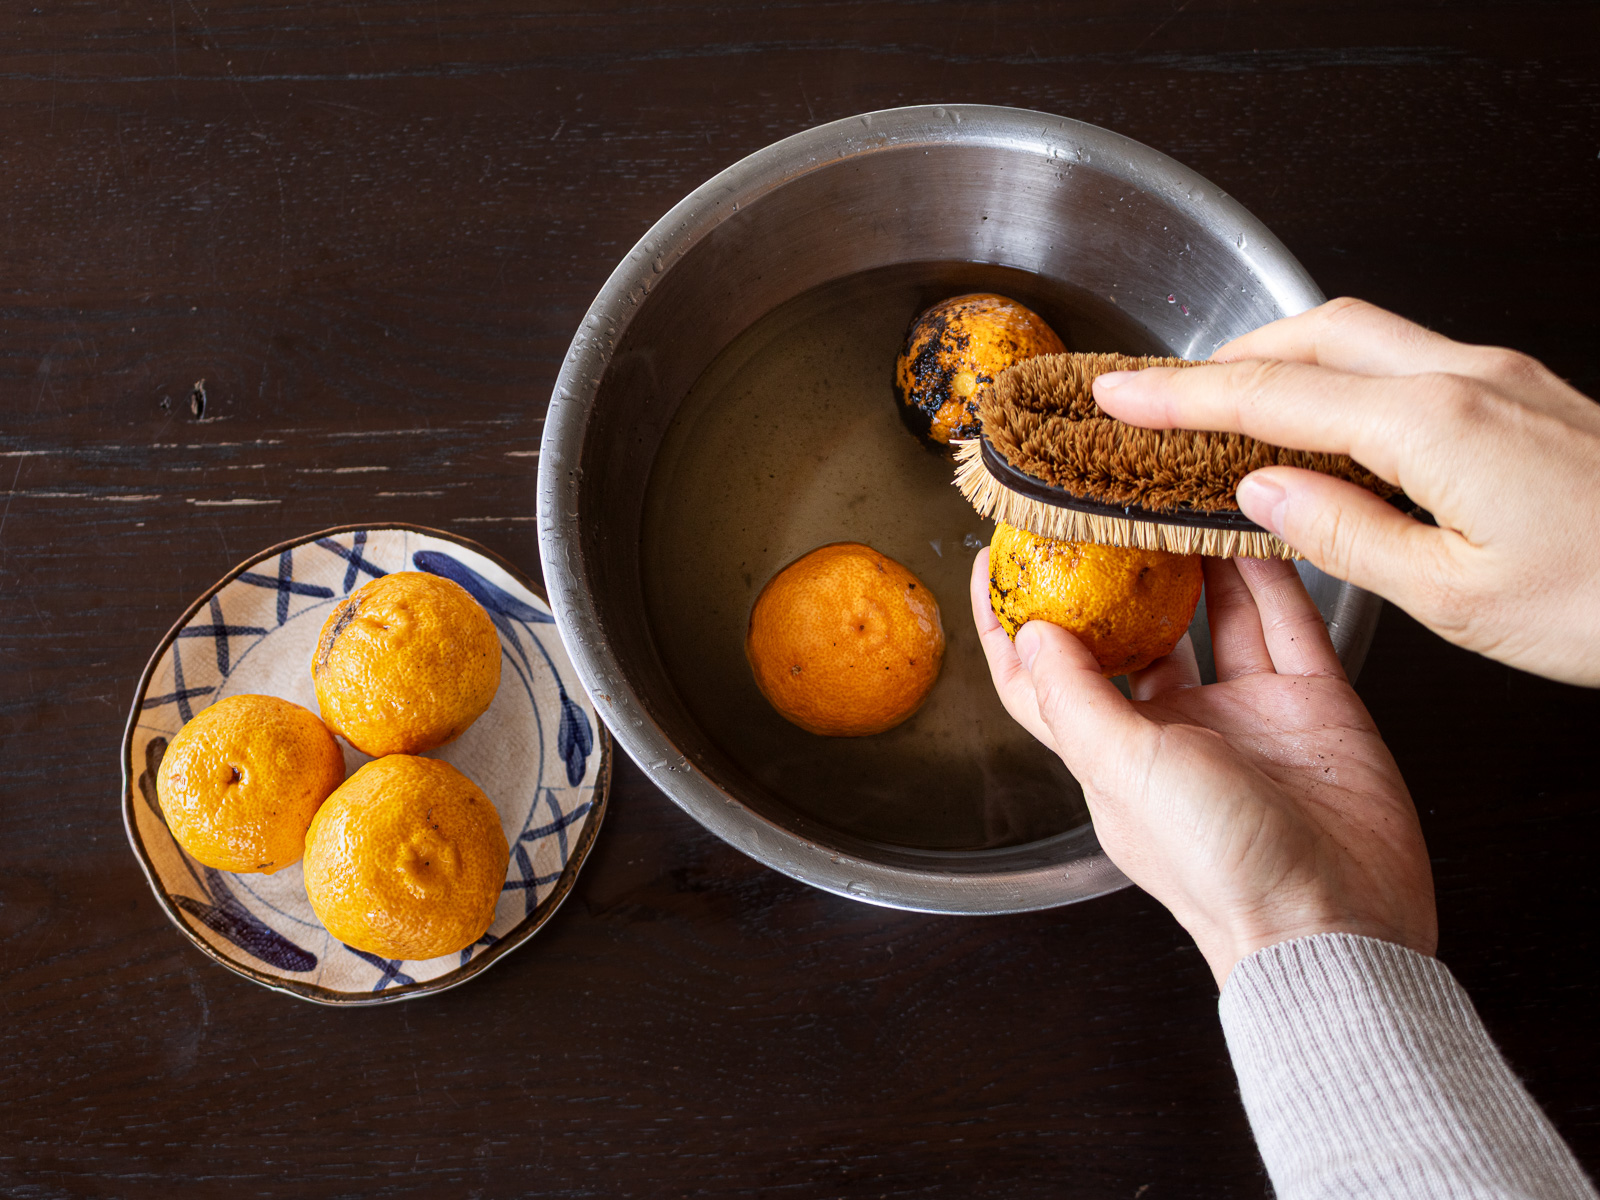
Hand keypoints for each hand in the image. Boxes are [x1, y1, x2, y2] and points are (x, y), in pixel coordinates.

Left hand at [972, 549, 1435, 986]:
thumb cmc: (1219, 868)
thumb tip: (1029, 632)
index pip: (1045, 677)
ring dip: (1198, 561)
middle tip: (1107, 507)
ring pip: (1215, 615)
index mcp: (1114, 754)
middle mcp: (1176, 729)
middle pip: (1136, 633)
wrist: (1335, 922)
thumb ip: (1075, 696)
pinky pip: (1287, 622)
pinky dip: (1273, 573)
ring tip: (1180, 500)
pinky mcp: (1313, 703)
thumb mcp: (1123, 770)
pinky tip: (1254, 524)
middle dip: (1120, 573)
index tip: (998, 560)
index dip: (1015, 620)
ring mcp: (1246, 713)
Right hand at [1091, 298, 1599, 685]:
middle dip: (1228, 355)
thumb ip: (1345, 531)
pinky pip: (1406, 362)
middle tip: (1164, 397)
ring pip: (1363, 336)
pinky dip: (1340, 380)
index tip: (1116, 396)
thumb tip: (1260, 490)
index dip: (1183, 395)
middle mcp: (1466, 379)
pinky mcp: (1524, 395)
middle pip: (1316, 331)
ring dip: (1284, 359)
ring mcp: (1502, 378)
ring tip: (1231, 413)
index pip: (1273, 393)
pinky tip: (1328, 431)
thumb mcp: (1457, 596)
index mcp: (1433, 426)